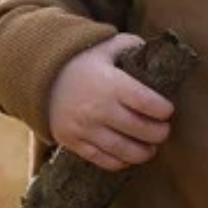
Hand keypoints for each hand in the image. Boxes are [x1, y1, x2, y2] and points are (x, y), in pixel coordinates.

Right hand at [47, 34, 174, 169]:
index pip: (146, 102)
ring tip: (151, 148)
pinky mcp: (73, 142)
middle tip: (163, 131)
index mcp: (109, 83)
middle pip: (139, 129)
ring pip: (123, 149)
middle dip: (159, 133)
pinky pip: (102, 159)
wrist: (39, 77)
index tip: (167, 110)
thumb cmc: (80, 61)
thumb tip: (155, 53)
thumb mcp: (104, 46)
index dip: (163, 109)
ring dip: (143, 153)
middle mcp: (98, 108)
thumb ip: (131, 45)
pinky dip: (120, 162)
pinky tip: (129, 157)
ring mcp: (84, 128)